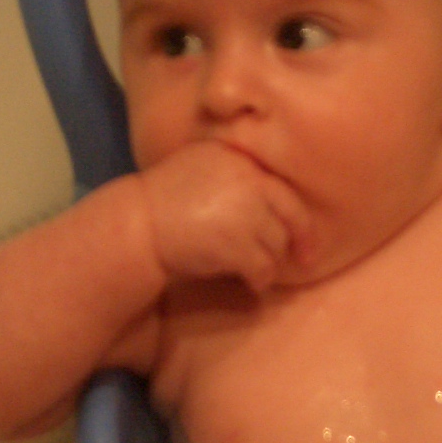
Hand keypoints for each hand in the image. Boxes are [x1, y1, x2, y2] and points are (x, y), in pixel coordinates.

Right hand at [138, 141, 308, 291]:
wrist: (136, 227)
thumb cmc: (162, 201)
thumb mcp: (201, 167)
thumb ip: (235, 172)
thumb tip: (269, 192)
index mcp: (238, 157)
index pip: (280, 186)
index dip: (296, 212)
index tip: (303, 233)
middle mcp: (247, 178)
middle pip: (289, 213)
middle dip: (301, 240)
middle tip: (305, 258)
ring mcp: (244, 211)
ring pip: (277, 244)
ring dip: (271, 263)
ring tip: (260, 273)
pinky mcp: (236, 244)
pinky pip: (263, 267)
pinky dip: (261, 280)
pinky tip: (253, 285)